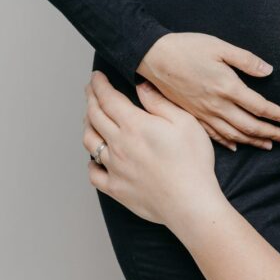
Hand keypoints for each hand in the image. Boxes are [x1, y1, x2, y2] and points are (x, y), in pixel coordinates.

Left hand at [84, 72, 222, 230]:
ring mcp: (115, 168)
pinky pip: (94, 173)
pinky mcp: (116, 188)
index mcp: (134, 125)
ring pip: (89, 142)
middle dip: (90, 99)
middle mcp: (119, 144)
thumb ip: (159, 102)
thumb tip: (141, 86)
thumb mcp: (185, 122)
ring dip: (87, 125)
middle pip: (94, 116)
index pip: (108, 99)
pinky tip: (96, 158)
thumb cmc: (192, 162)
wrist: (190, 202)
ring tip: (91, 118)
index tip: (96, 77)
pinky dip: (91, 162)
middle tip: (90, 90)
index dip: (99, 85)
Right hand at [138, 32, 279, 152]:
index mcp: (228, 87)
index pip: (261, 107)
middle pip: (251, 126)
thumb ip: (246, 60)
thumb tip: (268, 71)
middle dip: (272, 133)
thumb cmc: (187, 48)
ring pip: (234, 134)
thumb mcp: (220, 47)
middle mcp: (217, 105)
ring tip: (269, 145)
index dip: (279, 116)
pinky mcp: (192, 115)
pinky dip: (228, 141)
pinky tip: (236, 145)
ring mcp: (204, 113)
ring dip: (254, 141)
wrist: (153, 57)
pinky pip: (214, 134)